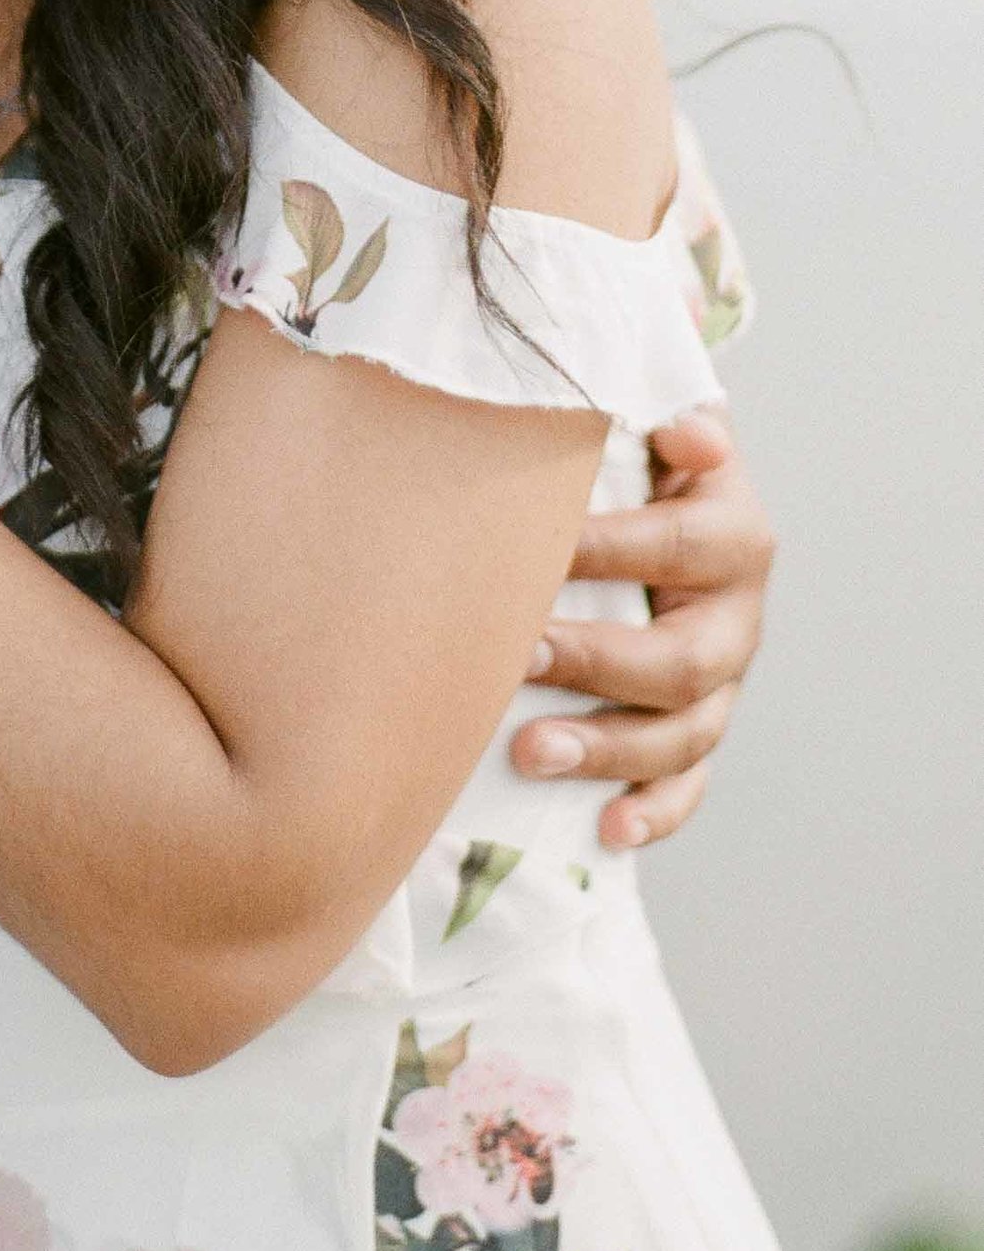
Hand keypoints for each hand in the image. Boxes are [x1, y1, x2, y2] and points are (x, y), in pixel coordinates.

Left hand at [511, 405, 774, 848]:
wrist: (665, 499)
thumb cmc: (631, 462)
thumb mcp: (648, 429)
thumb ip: (662, 421)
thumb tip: (688, 433)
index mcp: (731, 533)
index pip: (674, 545)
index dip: (607, 551)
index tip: (533, 556)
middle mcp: (736, 616)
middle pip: (682, 660)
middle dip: (595, 664)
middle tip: (514, 659)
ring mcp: (723, 683)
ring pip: (683, 735)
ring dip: (607, 750)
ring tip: (529, 753)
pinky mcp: (698, 729)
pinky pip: (688, 786)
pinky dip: (654, 812)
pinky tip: (608, 830)